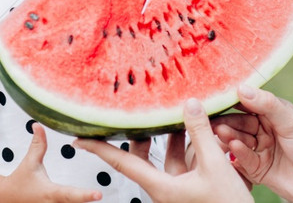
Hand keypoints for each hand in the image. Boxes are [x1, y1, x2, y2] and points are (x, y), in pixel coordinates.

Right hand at [0, 123, 101, 202]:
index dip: (84, 195)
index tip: (98, 195)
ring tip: (94, 198)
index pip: (69, 194)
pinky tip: (87, 201)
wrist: (8, 198)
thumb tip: (38, 125)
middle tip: (99, 197)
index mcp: (50, 193)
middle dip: (87, 201)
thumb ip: (37, 144)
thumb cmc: (21, 180)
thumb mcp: (30, 162)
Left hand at [75, 99, 253, 202]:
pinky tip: (197, 129)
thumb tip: (189, 103)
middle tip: (137, 109)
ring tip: (174, 109)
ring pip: (166, 157)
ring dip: (170, 135)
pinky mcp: (192, 190)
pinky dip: (187, 146)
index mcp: (159, 186)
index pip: (121, 162)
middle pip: (143, 155)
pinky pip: (183, 163)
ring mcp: (177, 190)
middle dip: (142, 131)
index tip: (78, 139)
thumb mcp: (214, 167)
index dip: (99, 149)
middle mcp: (163, 189)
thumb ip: (200, 133)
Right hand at [211, 85, 292, 202]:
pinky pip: (243, 159)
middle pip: (239, 122)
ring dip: (229, 135)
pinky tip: (234, 146)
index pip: (249, 103)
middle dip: (227, 120)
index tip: (216, 95)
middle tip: (212, 118)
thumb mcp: (292, 122)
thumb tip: (241, 88)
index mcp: (274, 114)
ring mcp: (260, 149)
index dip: (232, 99)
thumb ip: (267, 105)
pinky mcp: (257, 169)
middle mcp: (264, 130)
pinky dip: (238, 152)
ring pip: (238, 139)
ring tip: (220, 131)